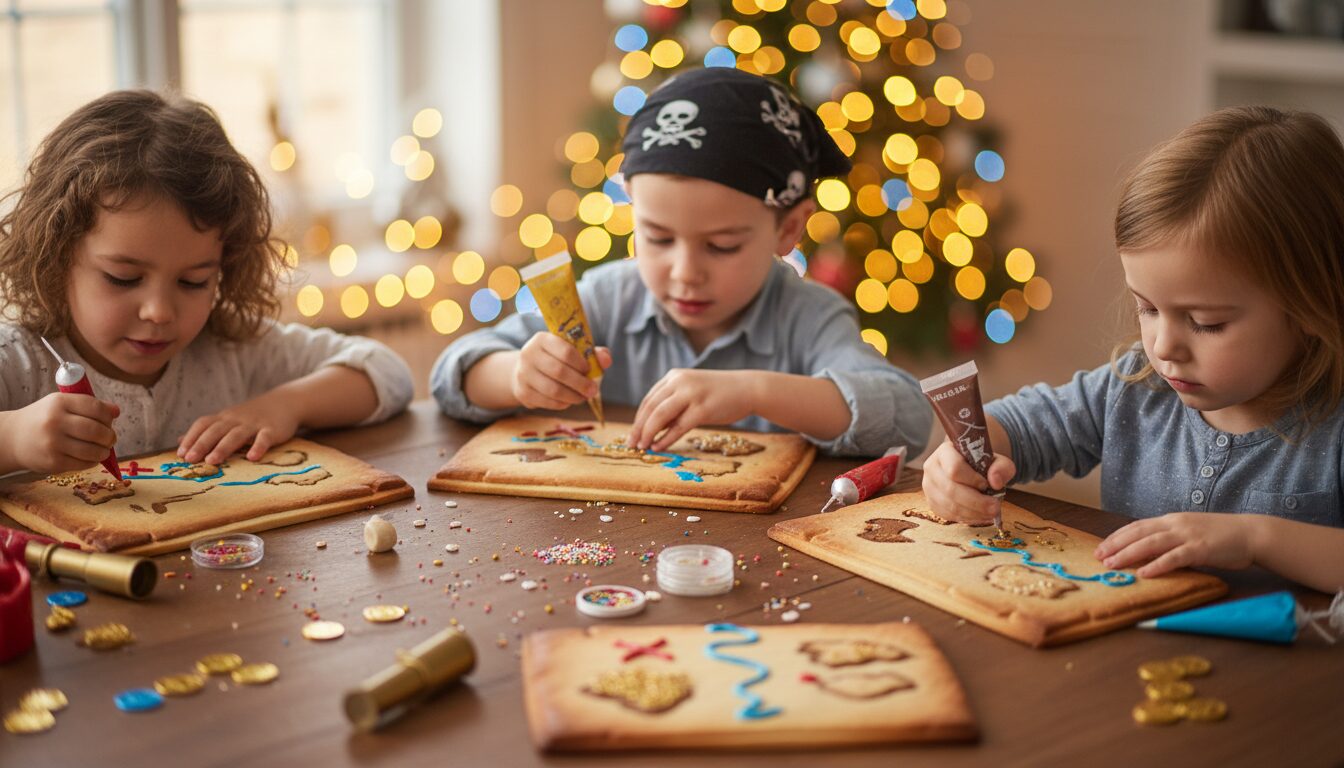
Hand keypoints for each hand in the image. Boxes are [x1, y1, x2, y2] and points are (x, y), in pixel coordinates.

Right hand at [7, 393, 119, 473]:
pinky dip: (93, 461)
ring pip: (92, 450)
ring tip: (104, 449)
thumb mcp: (62, 405)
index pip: (95, 407)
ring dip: (104, 451)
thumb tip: (116, 411)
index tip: (110, 421)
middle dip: (110, 436)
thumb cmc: (44, 419)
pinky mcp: (53, 462)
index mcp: (59, 402)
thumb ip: (89, 405)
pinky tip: (91, 457)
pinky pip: (83, 463)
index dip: (108, 416)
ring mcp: (53, 443)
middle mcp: (55, 421)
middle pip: (96, 430)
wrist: (13, 438)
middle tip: (111, 439)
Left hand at [178, 392, 299, 463]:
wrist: (284, 402)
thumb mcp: (227, 420)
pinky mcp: (272, 429)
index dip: (191, 438)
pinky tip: (252, 458)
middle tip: (190, 459)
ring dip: (223, 447)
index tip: (181, 453)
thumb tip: (179, 441)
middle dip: (201, 444)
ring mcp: (254, 424)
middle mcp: (236, 419)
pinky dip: (258, 447)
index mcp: (224, 418)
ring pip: (236, 435)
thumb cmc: (252, 416)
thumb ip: (206, 430)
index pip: (203, 424)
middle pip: (216, 430)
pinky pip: (264, 438)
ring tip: (212, 461)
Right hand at [511, 333, 611, 410]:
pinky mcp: (523, 392)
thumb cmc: (555, 359)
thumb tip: (606, 360)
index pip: (565, 351)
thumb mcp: (572, 350)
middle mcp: (529, 354)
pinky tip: (569, 400)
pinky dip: (563, 403)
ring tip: (583, 397)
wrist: (527, 371)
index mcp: (542, 339)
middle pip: (559, 371)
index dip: (581, 363)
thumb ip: (591, 353)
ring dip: (573, 396)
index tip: (589, 370)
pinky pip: (548, 402)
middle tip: (593, 390)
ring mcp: (523, 374)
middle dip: (580, 383)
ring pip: (553, 390)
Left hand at [629, 369, 753, 451]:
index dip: (638, 419)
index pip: (648, 399)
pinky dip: (666, 439)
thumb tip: (652, 429)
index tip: (633, 434)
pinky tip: (659, 447)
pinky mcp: (703, 409)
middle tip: (632, 444)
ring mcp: (691, 394)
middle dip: (638, 428)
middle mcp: (680, 382)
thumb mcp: (691, 392)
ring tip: (643, 447)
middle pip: (650, 407)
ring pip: (660, 416)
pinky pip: (678, 427)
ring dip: (648, 433)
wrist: (747, 388)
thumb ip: (673, 405)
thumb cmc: (718, 394)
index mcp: (674, 376)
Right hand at [920, 438, 1014, 524]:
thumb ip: (1001, 467)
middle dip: (976, 502)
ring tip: (991, 513)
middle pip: (951, 490)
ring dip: (973, 513)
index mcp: (945, 452)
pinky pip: (948, 515)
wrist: (970, 469)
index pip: (954, 468)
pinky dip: (967, 518)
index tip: (987, 485)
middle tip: (995, 507)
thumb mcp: (997, 460)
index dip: (972, 480)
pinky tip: (980, 516)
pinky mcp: (932, 503)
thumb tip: (995, 482)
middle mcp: (932, 468)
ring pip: (950, 505)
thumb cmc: (982, 463)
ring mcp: (929, 487)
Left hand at [1094, 512, 1257, 577]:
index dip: (1116, 536)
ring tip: (1112, 564)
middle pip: (1138, 533)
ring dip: (1128, 554)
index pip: (1137, 526)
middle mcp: (1175, 524)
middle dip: (1115, 544)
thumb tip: (1147, 553)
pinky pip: (1174, 557)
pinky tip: (1144, 573)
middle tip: (1097, 556)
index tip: (1100, 546)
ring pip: (1151, 543)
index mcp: (1171, 520)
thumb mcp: (1189, 533)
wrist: (1251, 533)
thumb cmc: (1220, 536)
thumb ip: (1170, 540)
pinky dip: (1157, 565)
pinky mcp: (1201, 548)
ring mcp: (1187, 535)